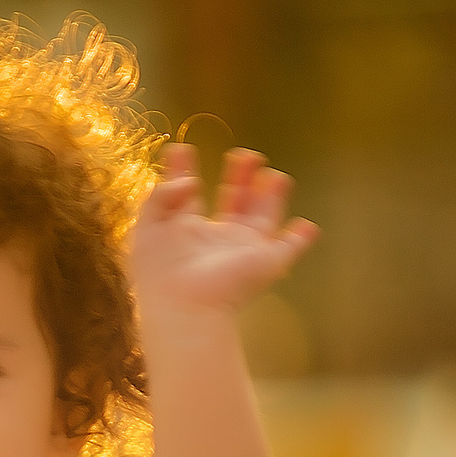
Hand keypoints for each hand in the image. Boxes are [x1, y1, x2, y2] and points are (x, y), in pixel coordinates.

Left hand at [127, 143, 317, 317]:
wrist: (185, 306)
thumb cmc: (160, 272)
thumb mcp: (148, 225)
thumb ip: (162, 194)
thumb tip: (190, 182)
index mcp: (185, 234)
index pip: (187, 198)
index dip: (184, 171)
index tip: (180, 150)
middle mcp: (216, 242)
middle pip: (231, 203)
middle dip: (237, 177)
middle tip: (241, 154)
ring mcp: (243, 251)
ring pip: (263, 217)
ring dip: (271, 195)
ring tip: (272, 174)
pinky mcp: (267, 262)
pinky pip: (289, 249)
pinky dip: (300, 239)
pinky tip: (307, 226)